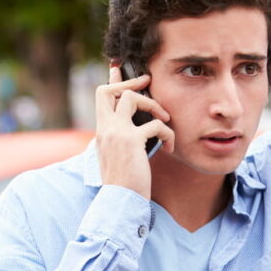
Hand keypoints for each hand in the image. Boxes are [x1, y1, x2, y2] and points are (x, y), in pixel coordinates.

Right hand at [94, 65, 173, 198]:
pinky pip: (157, 124)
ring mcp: (116, 133)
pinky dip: (168, 133)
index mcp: (101, 132)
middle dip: (130, 82)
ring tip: (165, 119)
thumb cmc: (122, 183)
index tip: (117, 69)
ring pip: (132, 97)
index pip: (101, 98)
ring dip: (154, 105)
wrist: (119, 201)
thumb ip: (120, 140)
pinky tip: (170, 147)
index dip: (111, 81)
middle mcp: (105, 129)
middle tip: (148, 81)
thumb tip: (135, 132)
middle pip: (108, 90)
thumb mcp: (117, 157)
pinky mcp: (132, 141)